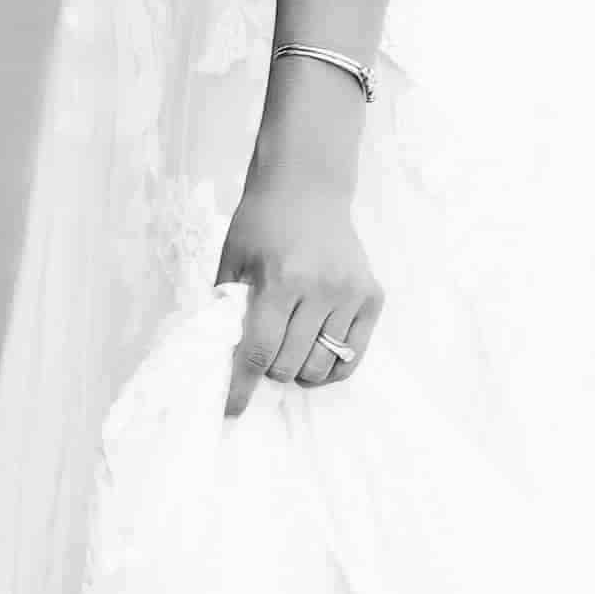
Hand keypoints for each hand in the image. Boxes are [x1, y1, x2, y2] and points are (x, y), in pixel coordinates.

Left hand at [216, 168, 381, 418]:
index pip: (259, 350)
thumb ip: (228, 305)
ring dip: (300, 368)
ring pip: (322, 365)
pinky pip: (353, 356)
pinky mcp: (372, 296)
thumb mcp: (233, 257)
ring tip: (290, 349)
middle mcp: (320, 289)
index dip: (242, 384)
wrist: (308, 185)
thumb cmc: (263, 220)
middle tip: (264, 351)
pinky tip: (316, 353)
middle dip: (271, 368)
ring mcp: (350, 293)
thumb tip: (223, 356)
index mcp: (280, 279)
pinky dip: (332, 366)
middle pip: (290, 363)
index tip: (231, 408)